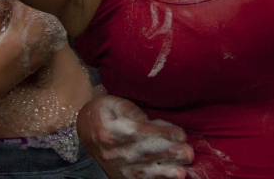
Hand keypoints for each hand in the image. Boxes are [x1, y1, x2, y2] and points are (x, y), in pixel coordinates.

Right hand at [77, 91, 193, 178]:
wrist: (85, 130)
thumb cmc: (103, 111)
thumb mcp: (113, 102)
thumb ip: (130, 110)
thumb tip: (149, 120)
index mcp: (110, 131)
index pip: (139, 133)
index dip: (161, 134)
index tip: (180, 134)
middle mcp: (112, 153)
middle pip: (143, 154)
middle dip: (168, 155)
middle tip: (188, 154)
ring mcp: (116, 167)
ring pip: (142, 171)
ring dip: (164, 172)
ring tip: (181, 173)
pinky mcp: (120, 176)